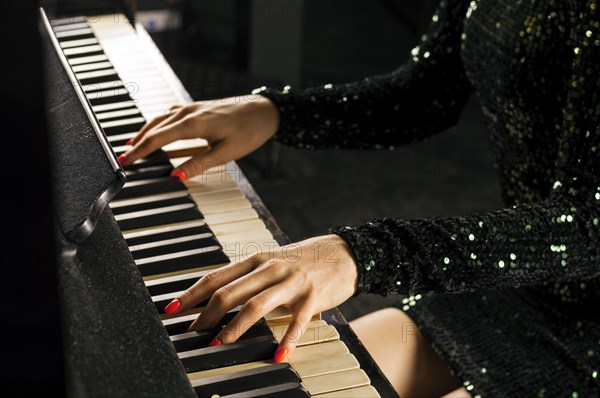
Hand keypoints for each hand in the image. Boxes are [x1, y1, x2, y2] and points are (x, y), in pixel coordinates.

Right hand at [119, 95, 278, 177]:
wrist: (265, 110)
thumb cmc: (249, 130)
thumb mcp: (225, 153)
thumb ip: (199, 165)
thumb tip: (177, 176)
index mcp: (193, 123)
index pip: (158, 138)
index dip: (140, 152)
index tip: (126, 162)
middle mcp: (189, 112)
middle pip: (154, 128)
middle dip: (137, 143)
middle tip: (123, 158)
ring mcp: (193, 107)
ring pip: (160, 118)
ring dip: (145, 131)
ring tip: (133, 145)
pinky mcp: (198, 107)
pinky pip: (170, 114)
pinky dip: (158, 123)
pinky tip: (157, 129)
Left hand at [164, 234, 358, 362]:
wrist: (344, 253)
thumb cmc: (303, 261)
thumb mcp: (271, 263)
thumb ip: (247, 278)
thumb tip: (216, 298)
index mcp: (256, 260)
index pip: (216, 277)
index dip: (191, 294)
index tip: (171, 310)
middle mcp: (270, 268)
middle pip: (230, 292)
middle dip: (206, 315)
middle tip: (192, 334)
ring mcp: (291, 282)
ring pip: (256, 305)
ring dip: (234, 327)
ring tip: (219, 344)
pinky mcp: (312, 296)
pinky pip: (297, 321)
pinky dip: (287, 339)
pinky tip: (279, 355)